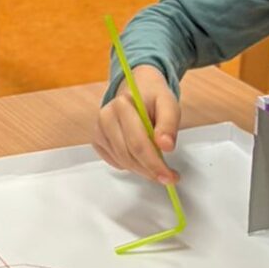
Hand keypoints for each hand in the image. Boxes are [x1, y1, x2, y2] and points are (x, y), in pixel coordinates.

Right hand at [93, 67, 180, 184]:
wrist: (138, 90)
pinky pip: (115, 162)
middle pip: (129, 155)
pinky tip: (141, 157)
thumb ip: (169, 124)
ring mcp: (99, 130)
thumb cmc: (153, 99)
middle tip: (168, 177)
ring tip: (157, 165)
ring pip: (122, 161)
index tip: (170, 176)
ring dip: (142, 169)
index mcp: (122, 105)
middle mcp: (105, 117)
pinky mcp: (98, 141)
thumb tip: (166, 146)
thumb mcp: (169, 105)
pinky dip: (131, 165)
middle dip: (150, 170)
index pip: (138, 143)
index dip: (155, 164)